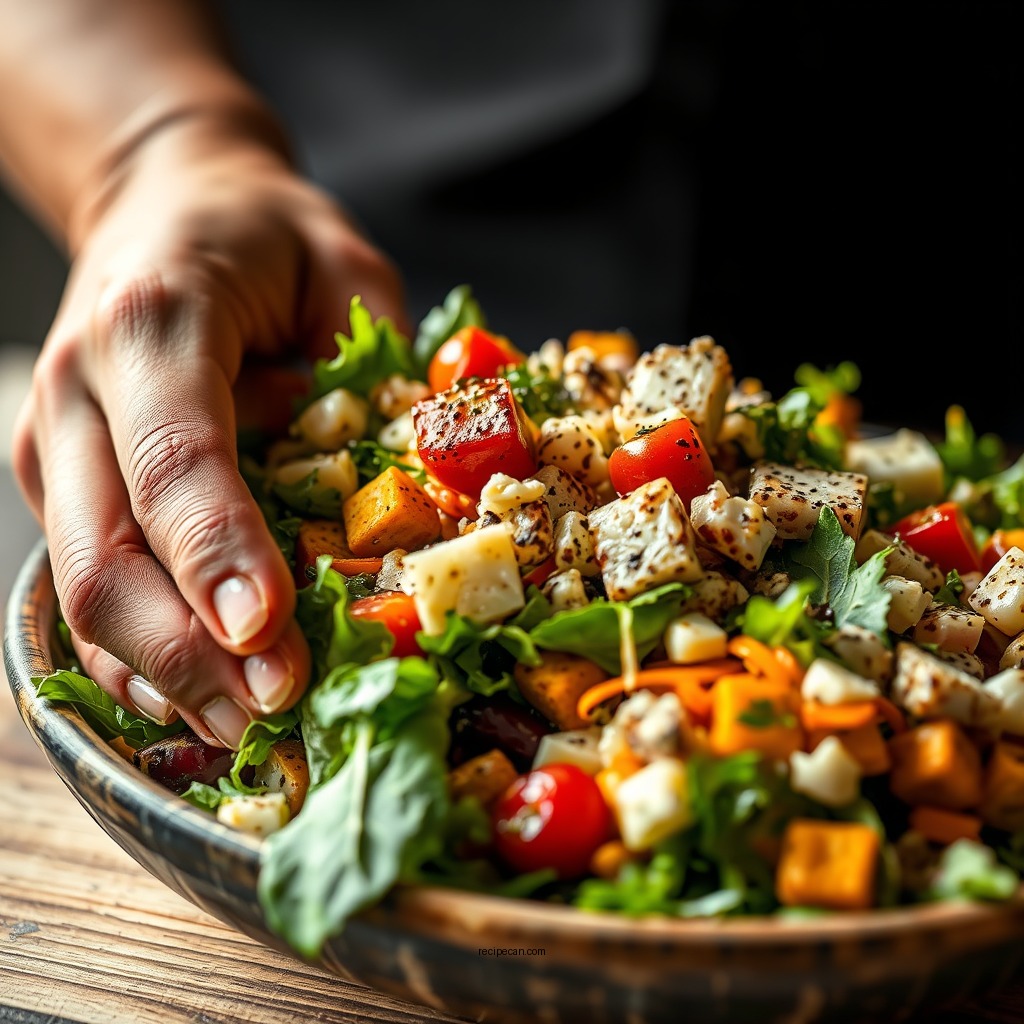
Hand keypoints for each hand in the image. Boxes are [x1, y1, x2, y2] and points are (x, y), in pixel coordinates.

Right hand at [11, 114, 409, 747]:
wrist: (163, 210)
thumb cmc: (262, 239)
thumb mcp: (341, 264)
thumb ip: (377, 359)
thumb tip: (414, 483)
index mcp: (153, 327)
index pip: (176, 463)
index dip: (220, 556)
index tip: (269, 639)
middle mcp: (80, 395)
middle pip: (109, 560)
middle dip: (194, 653)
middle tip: (283, 710)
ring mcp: (57, 450)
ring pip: (84, 595)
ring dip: (169, 676)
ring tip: (255, 724)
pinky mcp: (62, 489)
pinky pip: (89, 594)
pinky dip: (145, 656)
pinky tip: (207, 692)